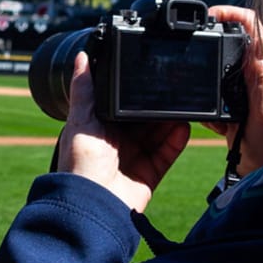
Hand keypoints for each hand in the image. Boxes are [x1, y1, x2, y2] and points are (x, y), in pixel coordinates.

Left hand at [53, 52, 191, 211]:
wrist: (94, 205)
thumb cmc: (80, 165)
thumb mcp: (80, 120)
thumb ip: (85, 89)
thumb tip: (81, 56)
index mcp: (99, 127)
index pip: (121, 105)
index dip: (134, 93)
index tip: (148, 77)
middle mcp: (117, 142)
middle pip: (143, 119)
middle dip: (156, 106)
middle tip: (170, 89)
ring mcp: (134, 158)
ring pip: (158, 133)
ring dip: (170, 120)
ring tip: (182, 105)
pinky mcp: (149, 173)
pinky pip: (167, 153)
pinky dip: (176, 140)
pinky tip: (183, 127)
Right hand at [199, 6, 262, 176]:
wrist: (261, 167)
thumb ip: (261, 82)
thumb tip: (254, 50)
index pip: (255, 26)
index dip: (235, 13)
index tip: (212, 15)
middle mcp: (256, 72)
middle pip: (234, 37)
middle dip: (213, 38)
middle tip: (196, 43)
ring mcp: (243, 85)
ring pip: (218, 62)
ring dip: (206, 72)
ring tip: (202, 86)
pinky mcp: (231, 98)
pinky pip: (211, 87)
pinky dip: (204, 97)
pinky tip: (209, 113)